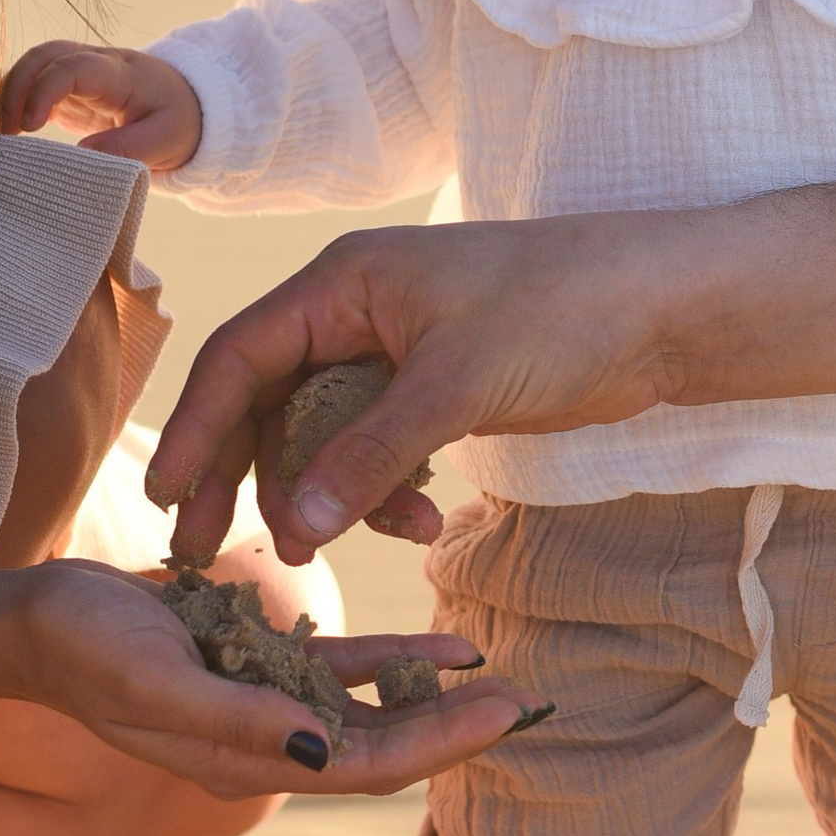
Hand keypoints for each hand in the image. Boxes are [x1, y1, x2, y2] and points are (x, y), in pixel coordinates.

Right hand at [0, 39, 202, 170]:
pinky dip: (15, 106)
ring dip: (10, 96)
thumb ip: (129, 147)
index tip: (30, 128)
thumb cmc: (181, 123)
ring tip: (1, 138)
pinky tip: (8, 135)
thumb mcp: (167, 140)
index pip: (72, 67)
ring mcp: (80, 76)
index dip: (44, 91)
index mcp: (119, 73)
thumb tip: (83, 156)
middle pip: (43, 56)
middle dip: (15, 88)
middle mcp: (95, 64)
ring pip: (33, 68)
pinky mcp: (70, 94)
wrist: (192, 109)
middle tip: (4, 133)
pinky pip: (34, 88)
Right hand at [0, 556, 527, 796]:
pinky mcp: (259, 660)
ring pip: (372, 709)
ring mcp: (264, 701)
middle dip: (456, 728)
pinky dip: (395, 658)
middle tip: (532, 698)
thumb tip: (322, 748)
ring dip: (436, 698)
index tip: (505, 716)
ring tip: (503, 673)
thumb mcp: (156, 678)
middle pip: (382, 745)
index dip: (440, 746)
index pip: (365, 766)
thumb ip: (236, 715)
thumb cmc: (84, 647)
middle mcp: (265, 740)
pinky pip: (344, 668)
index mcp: (244, 758)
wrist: (31, 620)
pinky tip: (448, 643)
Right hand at [149, 213, 682, 564]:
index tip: (167, 497)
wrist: (667, 306)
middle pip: (270, 400)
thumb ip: (369, 454)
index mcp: (343, 282)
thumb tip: (291, 523)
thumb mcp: (457, 384)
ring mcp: (398, 351)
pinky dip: (383, 488)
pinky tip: (420, 521)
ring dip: (327, 492)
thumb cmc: (563, 310)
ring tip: (333, 549)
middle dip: (252, 477)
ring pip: (324, 433)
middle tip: (226, 553)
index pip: (239, 356)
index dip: (197, 427)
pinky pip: (378, 446)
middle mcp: (358, 311)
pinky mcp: (439, 388)